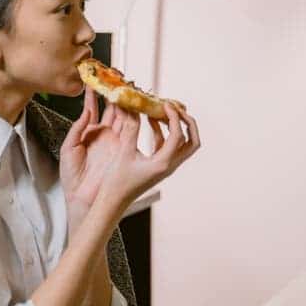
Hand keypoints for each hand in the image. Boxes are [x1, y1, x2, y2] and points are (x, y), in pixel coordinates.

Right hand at [60, 89, 200, 220]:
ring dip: (175, 126)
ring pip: (182, 144)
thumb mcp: (123, 153)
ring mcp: (166, 166)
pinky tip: (150, 120)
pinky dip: (163, 132)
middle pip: (192, 142)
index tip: (165, 104)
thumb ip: (130, 130)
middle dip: (187, 123)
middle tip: (176, 108)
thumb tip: (133, 108)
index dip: (174, 117)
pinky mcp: (158, 165)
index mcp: (163, 164)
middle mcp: (169, 165)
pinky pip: (167, 146)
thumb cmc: (116, 182)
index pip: (178, 136)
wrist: (113, 202)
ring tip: (162, 110)